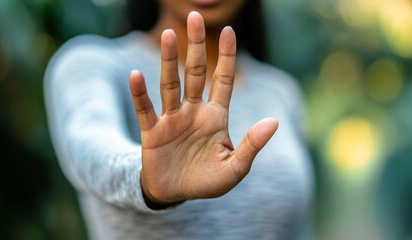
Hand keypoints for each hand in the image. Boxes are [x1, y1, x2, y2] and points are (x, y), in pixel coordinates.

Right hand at [129, 11, 277, 207]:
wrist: (176, 194)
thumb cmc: (207, 181)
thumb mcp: (235, 168)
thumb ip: (252, 145)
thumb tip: (274, 121)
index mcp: (216, 116)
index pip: (223, 80)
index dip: (227, 56)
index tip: (229, 30)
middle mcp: (194, 111)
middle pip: (196, 72)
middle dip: (196, 46)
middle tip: (194, 17)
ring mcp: (172, 119)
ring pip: (171, 84)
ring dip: (168, 61)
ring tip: (168, 35)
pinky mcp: (153, 131)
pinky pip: (146, 109)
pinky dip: (141, 94)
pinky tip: (136, 75)